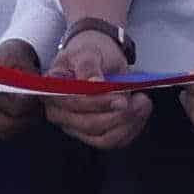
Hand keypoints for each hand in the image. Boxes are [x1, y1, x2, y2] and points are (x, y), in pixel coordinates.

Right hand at [44, 27, 150, 150]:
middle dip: (119, 114)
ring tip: (142, 103)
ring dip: (129, 124)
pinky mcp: (91, 135)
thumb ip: (88, 65)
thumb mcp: (88, 51)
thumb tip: (94, 83)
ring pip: (104, 138)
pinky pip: (113, 142)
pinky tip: (139, 114)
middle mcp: (58, 113)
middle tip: (140, 99)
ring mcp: (74, 127)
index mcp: (51, 90)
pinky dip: (131, 130)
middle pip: (89, 125)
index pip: (71, 103)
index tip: (121, 99)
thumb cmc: (89, 54)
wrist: (97, 59)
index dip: (97, 103)